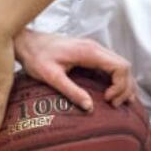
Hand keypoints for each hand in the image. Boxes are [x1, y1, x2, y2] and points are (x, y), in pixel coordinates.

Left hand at [14, 29, 135, 107]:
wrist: (26, 42)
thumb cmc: (36, 57)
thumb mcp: (51, 77)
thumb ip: (70, 90)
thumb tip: (89, 107)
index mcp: (89, 52)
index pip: (120, 67)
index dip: (120, 86)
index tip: (108, 100)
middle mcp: (95, 48)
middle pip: (125, 66)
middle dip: (124, 87)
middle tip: (113, 105)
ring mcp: (94, 49)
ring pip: (120, 65)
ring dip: (123, 84)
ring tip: (115, 102)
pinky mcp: (90, 53)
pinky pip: (111, 65)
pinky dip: (116, 79)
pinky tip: (112, 93)